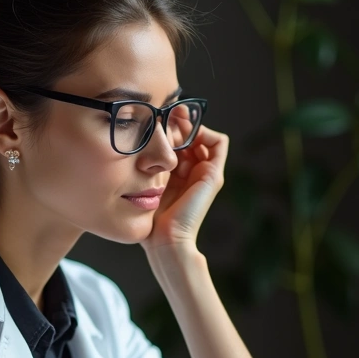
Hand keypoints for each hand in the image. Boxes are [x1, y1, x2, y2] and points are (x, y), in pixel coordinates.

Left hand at [140, 122, 228, 252]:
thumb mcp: (145, 183)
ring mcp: (206, 172)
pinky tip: (183, 137)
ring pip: (203, 134)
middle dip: (178, 123)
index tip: (155, 119)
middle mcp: (195, 170)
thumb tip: (139, 140)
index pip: (180, 139)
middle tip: (164, 118)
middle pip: (192, 134)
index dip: (170, 126)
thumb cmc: (150, 217)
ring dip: (189, 126)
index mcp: (179, 173)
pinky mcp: (214, 175)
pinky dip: (204, 132)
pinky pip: (219, 141)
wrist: (165, 239)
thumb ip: (146, 165)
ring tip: (172, 127)